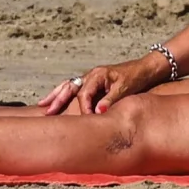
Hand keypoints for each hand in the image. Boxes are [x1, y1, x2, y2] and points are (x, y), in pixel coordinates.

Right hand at [39, 53, 170, 114]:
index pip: (84, 94)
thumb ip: (110, 100)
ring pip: (68, 86)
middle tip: (46, 111)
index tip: (85, 120)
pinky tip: (56, 99)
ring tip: (43, 105)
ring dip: (56, 95)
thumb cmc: (135, 78)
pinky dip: (63, 93)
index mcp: (97, 75)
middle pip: (69, 87)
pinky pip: (74, 88)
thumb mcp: (124, 89)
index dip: (83, 108)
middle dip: (57, 100)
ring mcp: (90, 78)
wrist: (144, 69)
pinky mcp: (92, 82)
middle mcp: (90, 75)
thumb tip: (98, 112)